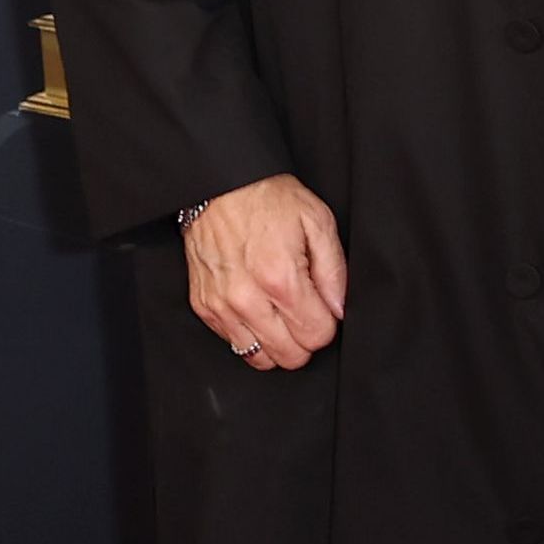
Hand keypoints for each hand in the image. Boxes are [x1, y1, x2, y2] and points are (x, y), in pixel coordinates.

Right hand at [187, 175, 345, 369]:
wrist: (219, 185)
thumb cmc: (267, 199)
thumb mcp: (317, 222)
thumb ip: (335, 272)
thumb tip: (339, 310)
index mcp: (280, 278)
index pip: (316, 335)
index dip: (327, 324)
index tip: (323, 307)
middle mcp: (247, 298)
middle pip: (290, 356)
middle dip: (304, 339)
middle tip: (304, 312)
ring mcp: (221, 305)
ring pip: (260, 358)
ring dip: (277, 343)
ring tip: (281, 316)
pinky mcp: (204, 306)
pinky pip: (234, 344)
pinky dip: (251, 334)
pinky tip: (259, 310)